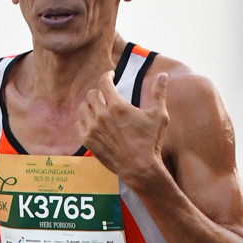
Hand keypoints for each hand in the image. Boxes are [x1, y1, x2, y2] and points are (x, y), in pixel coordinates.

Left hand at [77, 70, 168, 188]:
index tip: (111, 76)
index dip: (107, 76)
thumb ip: (159, 93)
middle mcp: (102, 115)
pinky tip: (92, 121)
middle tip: (106, 94)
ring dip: (90, 105)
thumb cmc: (151, 142)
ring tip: (98, 107)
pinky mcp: (88, 141)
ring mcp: (93, 129)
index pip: (104, 82)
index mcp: (118, 106)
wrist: (140, 168)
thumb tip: (164, 74)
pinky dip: (85, 119)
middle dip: (100, 91)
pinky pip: (79, 123)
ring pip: (83, 107)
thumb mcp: (159, 116)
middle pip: (92, 94)